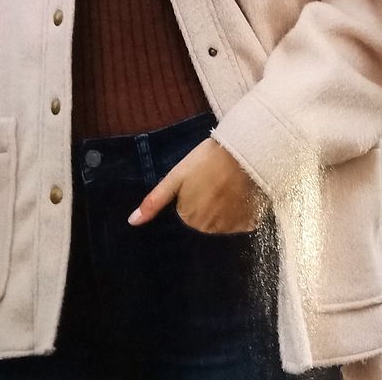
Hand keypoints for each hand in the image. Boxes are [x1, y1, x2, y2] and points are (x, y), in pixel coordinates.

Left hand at [128, 137, 266, 233]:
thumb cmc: (205, 160)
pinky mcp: (249, 223)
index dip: (190, 197)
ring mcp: (231, 228)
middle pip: (203, 221)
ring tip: (226, 186)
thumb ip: (154, 201)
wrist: (241, 151)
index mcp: (190, 219)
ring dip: (222, 208)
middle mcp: (210, 230)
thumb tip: (132, 222)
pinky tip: (239, 194)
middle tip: (211, 181)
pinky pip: (240, 223)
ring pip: (221, 222)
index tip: (198, 182)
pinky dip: (239, 211)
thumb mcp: (176, 177)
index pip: (185, 215)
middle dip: (205, 204)